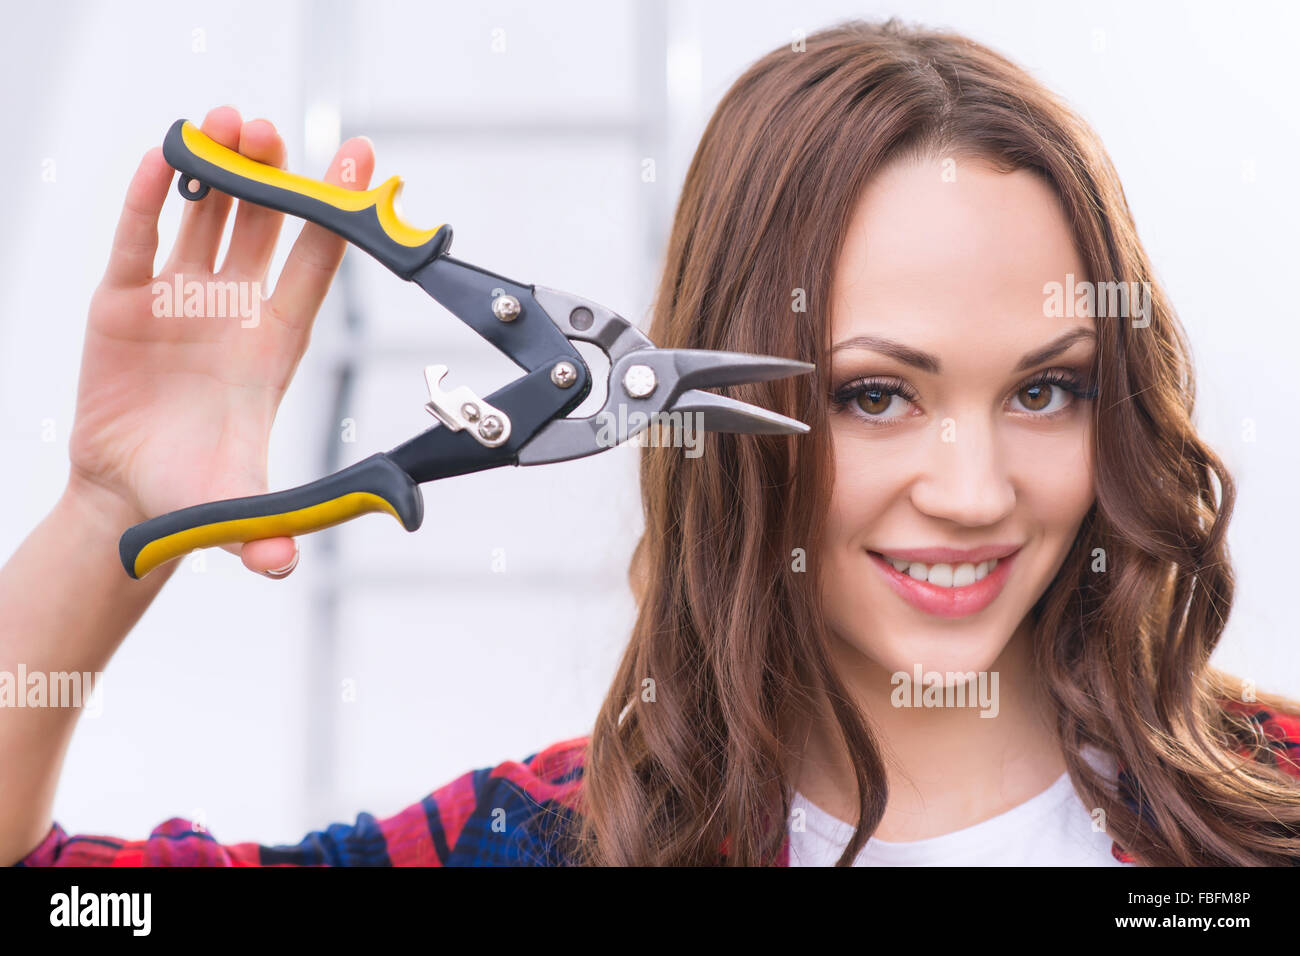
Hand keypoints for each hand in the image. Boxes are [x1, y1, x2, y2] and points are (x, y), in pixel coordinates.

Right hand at [66, 105, 374, 577]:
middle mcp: (233, 310)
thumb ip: (258, 530)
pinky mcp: (122, 303)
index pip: (315, 267)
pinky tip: (160, 157)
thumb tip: (280, 568)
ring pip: (205, 219)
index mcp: (274, 344)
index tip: (360, 162)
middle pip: (264, 227)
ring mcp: (179, 300)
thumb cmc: (194, 491)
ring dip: (218, 171)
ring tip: (231, 120)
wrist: (129, 495)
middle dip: (274, 176)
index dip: (338, 217)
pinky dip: (147, 201)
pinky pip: (137, 241)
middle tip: (279, 128)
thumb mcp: (232, 507)